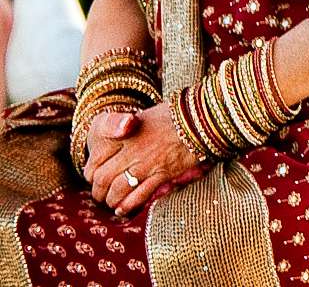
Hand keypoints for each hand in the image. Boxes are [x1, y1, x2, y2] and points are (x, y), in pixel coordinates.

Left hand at [85, 104, 199, 216]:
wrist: (201, 115)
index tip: (94, 177)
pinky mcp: (163, 173)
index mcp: (122, 134)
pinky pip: (139, 195)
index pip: (95, 161)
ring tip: (112, 202)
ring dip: (111, 200)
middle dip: (99, 192)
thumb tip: (115, 142)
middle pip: (102, 179)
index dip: (91, 174)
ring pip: (118, 190)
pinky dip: (128, 205)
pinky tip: (123, 209)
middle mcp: (131, 149)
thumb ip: (124, 130)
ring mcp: (146, 162)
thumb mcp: (142, 116)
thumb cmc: (171, 114)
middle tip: (101, 195)